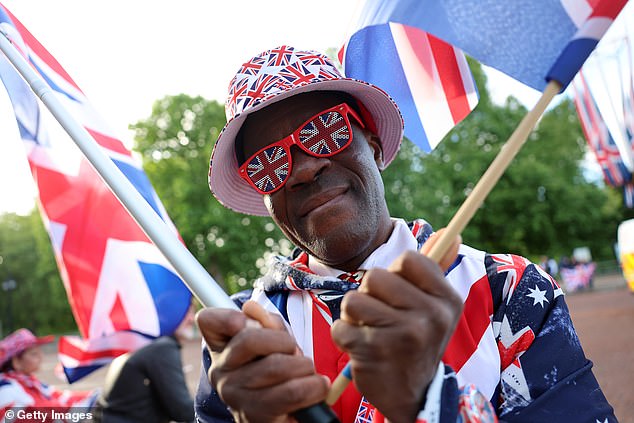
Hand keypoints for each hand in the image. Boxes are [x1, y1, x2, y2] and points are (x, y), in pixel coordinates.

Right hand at [196, 301, 329, 422]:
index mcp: (221, 348)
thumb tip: (250, 307)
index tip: (244, 322)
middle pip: (249, 339)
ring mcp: (235, 396)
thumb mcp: (274, 342)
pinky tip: (316, 387)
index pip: (208, 321)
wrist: (281, 418)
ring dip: (303, 366)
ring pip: (275, 366)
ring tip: (307, 372)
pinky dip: (313, 386)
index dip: (226, 316)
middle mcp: (221, 372)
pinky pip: (291, 392)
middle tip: (296, 353)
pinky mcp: (255, 416)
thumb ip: (267, 322)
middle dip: (285, 342)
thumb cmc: (277, 374)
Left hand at [330, 231, 461, 422]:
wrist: (414, 396)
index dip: (395, 273)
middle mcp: (429, 317)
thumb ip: (436, 270)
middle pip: (374, 276)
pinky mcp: (373, 352)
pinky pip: (340, 327)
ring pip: (353, 300)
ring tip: (369, 331)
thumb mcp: (435, 309)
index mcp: (446, 300)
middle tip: (381, 316)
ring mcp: (401, 335)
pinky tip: (361, 349)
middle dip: (370, 295)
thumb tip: (454, 233)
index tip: (398, 293)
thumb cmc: (417, 342)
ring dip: (354, 316)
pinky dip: (345, 337)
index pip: (408, 258)